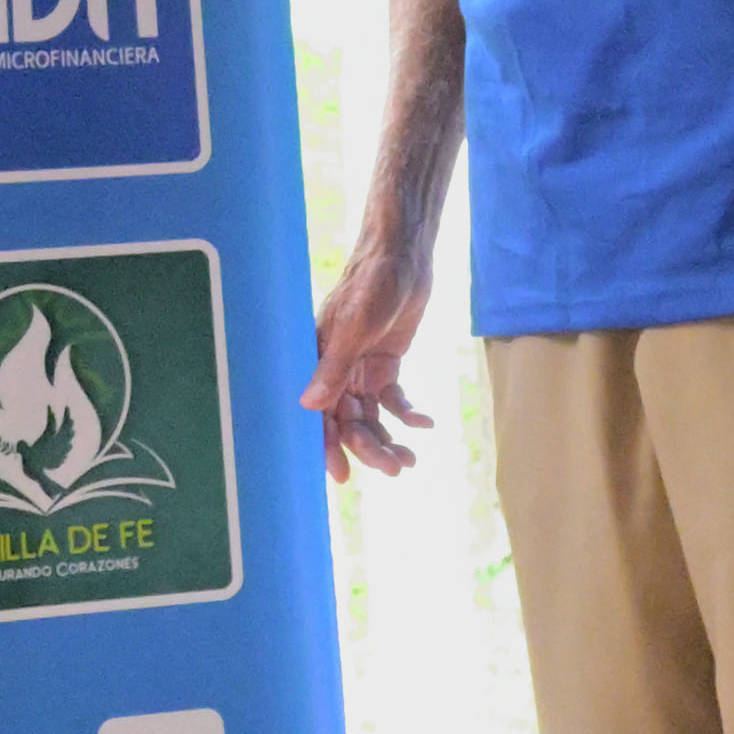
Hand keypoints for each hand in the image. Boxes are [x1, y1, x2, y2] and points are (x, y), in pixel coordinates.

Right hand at [300, 240, 439, 481]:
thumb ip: (334, 368)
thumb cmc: (372, 283)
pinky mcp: (385, 363)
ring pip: (371, 416)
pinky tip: (425, 423)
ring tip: (411, 459)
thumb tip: (309, 406)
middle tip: (397, 468)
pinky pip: (393, 399)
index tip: (342, 477)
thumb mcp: (355, 326)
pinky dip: (407, 413)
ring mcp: (362, 368)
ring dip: (389, 438)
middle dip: (370, 447)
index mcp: (318, 361)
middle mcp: (336, 369)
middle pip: (349, 421)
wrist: (404, 256)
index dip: (328, 445)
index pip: (319, 413)